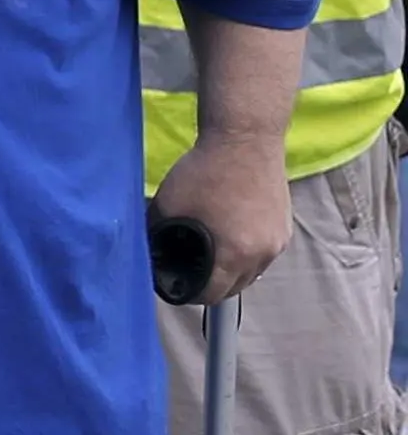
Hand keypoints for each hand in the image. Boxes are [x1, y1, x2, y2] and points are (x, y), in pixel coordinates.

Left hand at [157, 136, 296, 306]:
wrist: (245, 140)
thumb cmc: (204, 172)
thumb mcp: (168, 205)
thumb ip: (157, 235)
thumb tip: (150, 252)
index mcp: (234, 254)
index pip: (212, 295)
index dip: (189, 294)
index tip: (176, 285)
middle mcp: (262, 255)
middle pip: (235, 288)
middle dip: (211, 285)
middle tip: (189, 271)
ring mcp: (278, 242)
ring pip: (251, 272)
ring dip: (230, 271)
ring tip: (208, 254)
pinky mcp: (285, 228)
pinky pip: (263, 254)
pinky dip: (245, 254)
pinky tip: (228, 237)